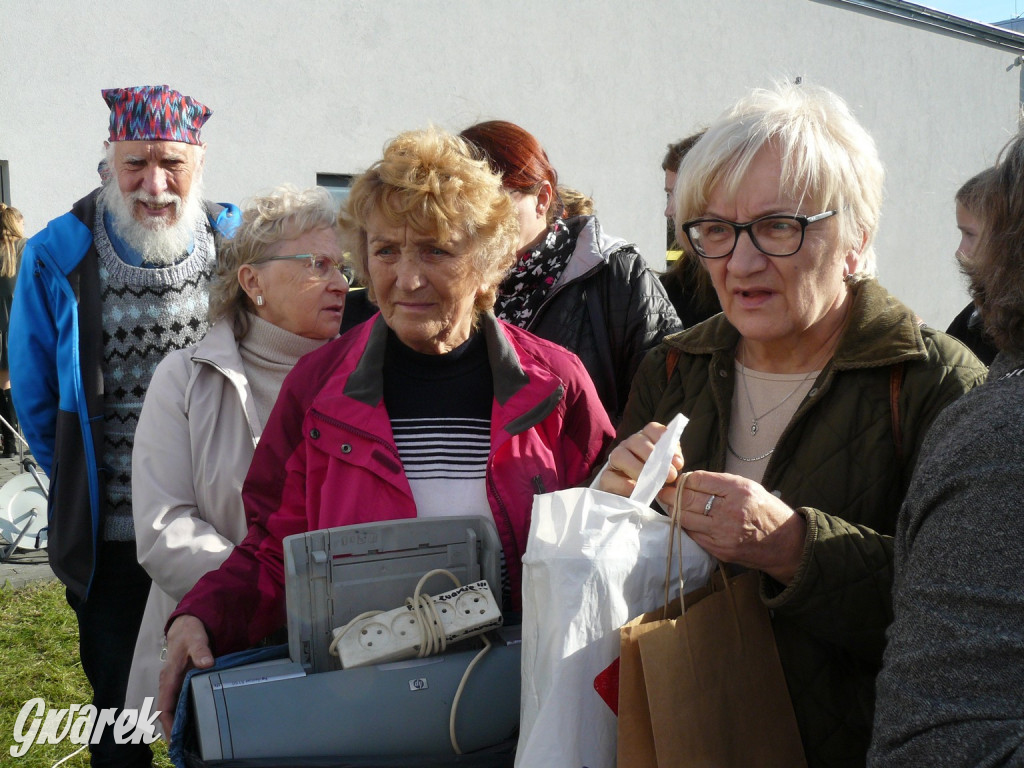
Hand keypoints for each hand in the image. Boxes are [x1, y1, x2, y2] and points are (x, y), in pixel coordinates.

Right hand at [157, 615, 213, 737]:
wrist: (187, 625)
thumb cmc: (190, 633)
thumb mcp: (196, 639)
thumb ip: (201, 650)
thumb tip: (206, 663)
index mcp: (169, 677)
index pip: (164, 706)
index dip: (168, 724)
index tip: (175, 738)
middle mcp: (170, 683)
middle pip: (168, 711)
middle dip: (174, 728)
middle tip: (185, 746)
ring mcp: (176, 683)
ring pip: (174, 707)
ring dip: (180, 722)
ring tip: (191, 739)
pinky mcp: (183, 681)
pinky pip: (182, 700)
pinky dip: (186, 711)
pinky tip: (197, 720)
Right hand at [596, 422, 683, 496]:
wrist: (635, 499)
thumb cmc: (653, 480)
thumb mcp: (666, 469)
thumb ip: (672, 462)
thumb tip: (675, 462)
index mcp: (644, 440)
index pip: (651, 429)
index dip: (664, 440)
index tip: (677, 461)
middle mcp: (628, 445)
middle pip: (636, 441)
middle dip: (653, 457)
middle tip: (670, 475)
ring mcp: (614, 460)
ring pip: (620, 456)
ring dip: (637, 469)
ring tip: (651, 482)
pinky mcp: (606, 478)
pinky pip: (610, 477)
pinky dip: (624, 484)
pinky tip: (636, 489)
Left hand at [670, 470, 806, 584]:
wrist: (785, 544)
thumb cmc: (766, 511)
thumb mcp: (748, 487)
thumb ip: (720, 483)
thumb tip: (691, 480)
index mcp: (739, 491)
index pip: (698, 480)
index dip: (683, 479)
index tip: (676, 479)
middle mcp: (730, 511)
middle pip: (688, 498)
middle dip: (671, 493)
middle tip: (662, 490)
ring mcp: (723, 533)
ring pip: (685, 518)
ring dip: (673, 509)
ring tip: (667, 503)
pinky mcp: (720, 550)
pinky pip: (693, 534)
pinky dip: (684, 525)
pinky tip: (680, 518)